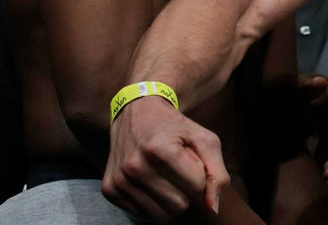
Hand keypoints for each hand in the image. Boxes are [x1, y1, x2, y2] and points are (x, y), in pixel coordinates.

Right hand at [102, 95, 227, 220]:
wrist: (136, 113)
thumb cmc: (176, 127)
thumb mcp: (204, 139)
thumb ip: (217, 173)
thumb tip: (214, 208)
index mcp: (160, 150)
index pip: (196, 188)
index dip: (201, 178)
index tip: (194, 163)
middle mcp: (135, 166)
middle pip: (178, 206)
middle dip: (186, 191)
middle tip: (181, 172)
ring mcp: (119, 180)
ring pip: (160, 215)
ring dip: (170, 199)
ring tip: (166, 177)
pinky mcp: (109, 190)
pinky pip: (142, 213)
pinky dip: (152, 201)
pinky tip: (151, 181)